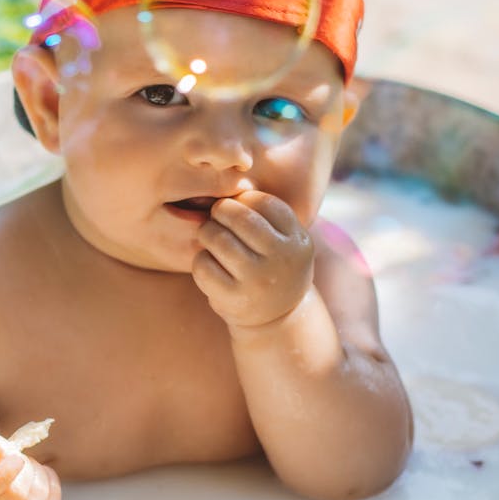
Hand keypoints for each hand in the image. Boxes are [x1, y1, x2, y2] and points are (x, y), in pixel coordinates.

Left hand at [191, 191, 313, 331]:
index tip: (238, 206)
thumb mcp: (286, 241)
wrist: (277, 319)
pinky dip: (201, 259)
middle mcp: (281, 260)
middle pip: (240, 217)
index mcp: (297, 241)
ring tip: (210, 237)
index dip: (244, 199)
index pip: (265, 203)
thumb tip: (229, 180)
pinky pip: (203, 265)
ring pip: (218, 239)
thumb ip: (266, 215)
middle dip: (221, 211)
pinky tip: (209, 263)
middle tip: (217, 216)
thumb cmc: (274, 266)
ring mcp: (256, 281)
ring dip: (207, 233)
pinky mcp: (232, 298)